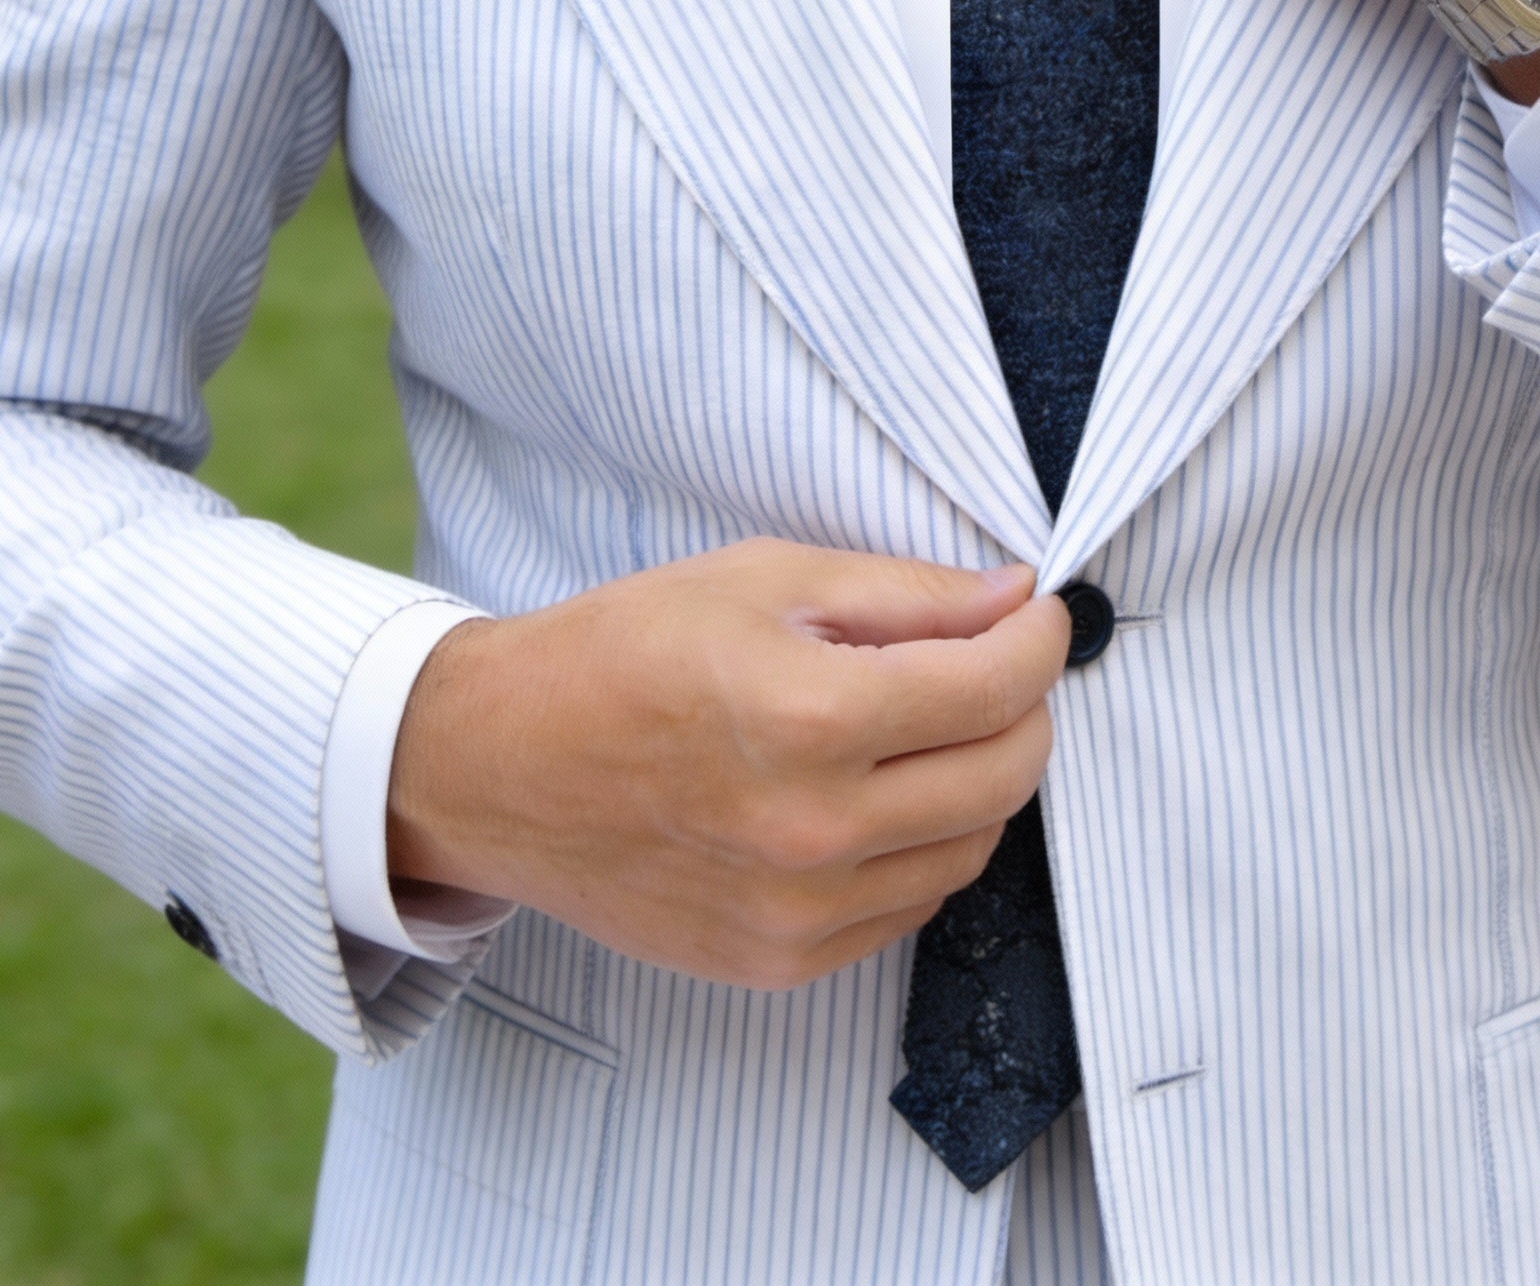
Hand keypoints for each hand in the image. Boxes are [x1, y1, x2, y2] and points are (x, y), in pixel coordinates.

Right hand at [386, 541, 1069, 990]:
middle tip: (994, 662)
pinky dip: (923, 843)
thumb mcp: (765, 578)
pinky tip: (878, 791)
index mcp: (807, 718)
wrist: (499, 764)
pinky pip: (909, 905)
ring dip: (981, 778)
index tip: (1040, 613)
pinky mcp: (778, 962)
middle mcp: (811, 831)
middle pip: (1006, 775)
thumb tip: (1014, 598)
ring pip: (972, 848)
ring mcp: (796, 913)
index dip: (1040, 638)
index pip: (995, 687)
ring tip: (931, 724)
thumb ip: (906, 593)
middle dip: (1024, 706)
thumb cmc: (625, 649)